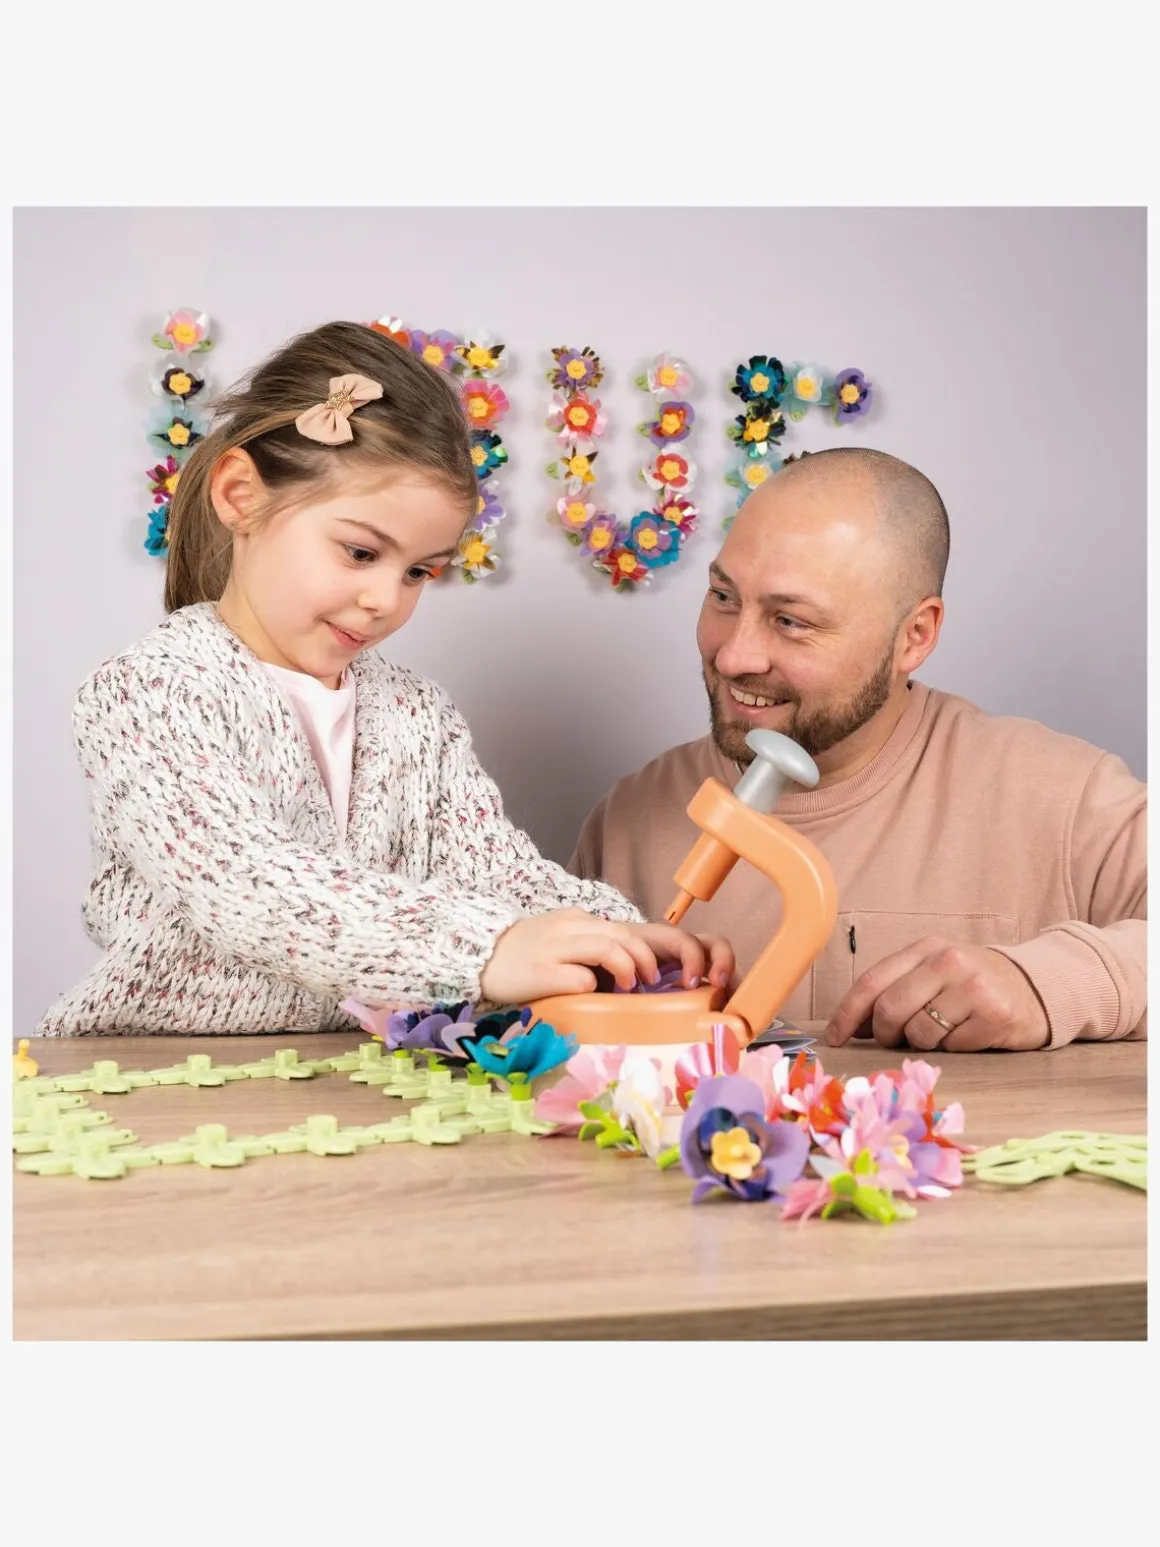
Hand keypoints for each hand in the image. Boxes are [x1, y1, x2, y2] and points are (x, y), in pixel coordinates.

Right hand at [480, 909, 733, 1006]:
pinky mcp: (541, 970)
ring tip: (628, 986)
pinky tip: (586, 993)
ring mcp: (557, 946)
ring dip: (628, 969)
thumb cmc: (527, 957)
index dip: (676, 949)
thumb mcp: (569, 945)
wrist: (477, 955)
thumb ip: (601, 952)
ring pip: (609, 946)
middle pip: (629, 935)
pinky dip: (590, 985)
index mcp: (587, 925)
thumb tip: (641, 976)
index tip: (688, 976)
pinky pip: (578, 976)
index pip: (640, 930)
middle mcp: (576, 928)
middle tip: (654, 982)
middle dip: (653, 961)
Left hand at [824, 937, 1050, 1051]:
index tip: (835, 1037)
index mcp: (926, 947)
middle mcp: (949, 961)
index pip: (873, 981)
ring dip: (921, 1043)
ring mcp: (974, 987)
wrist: (1036, 988)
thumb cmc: (973, 984)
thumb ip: (895, 990)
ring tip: (940, 1032)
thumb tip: (851, 1025)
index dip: (847, 1012)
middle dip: (883, 1033)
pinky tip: (967, 1035)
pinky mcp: (996, 1015)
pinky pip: (952, 1047)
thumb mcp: (933, 974)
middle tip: (892, 1040)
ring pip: (919, 1033)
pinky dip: (952, 1048)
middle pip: (890, 1009)